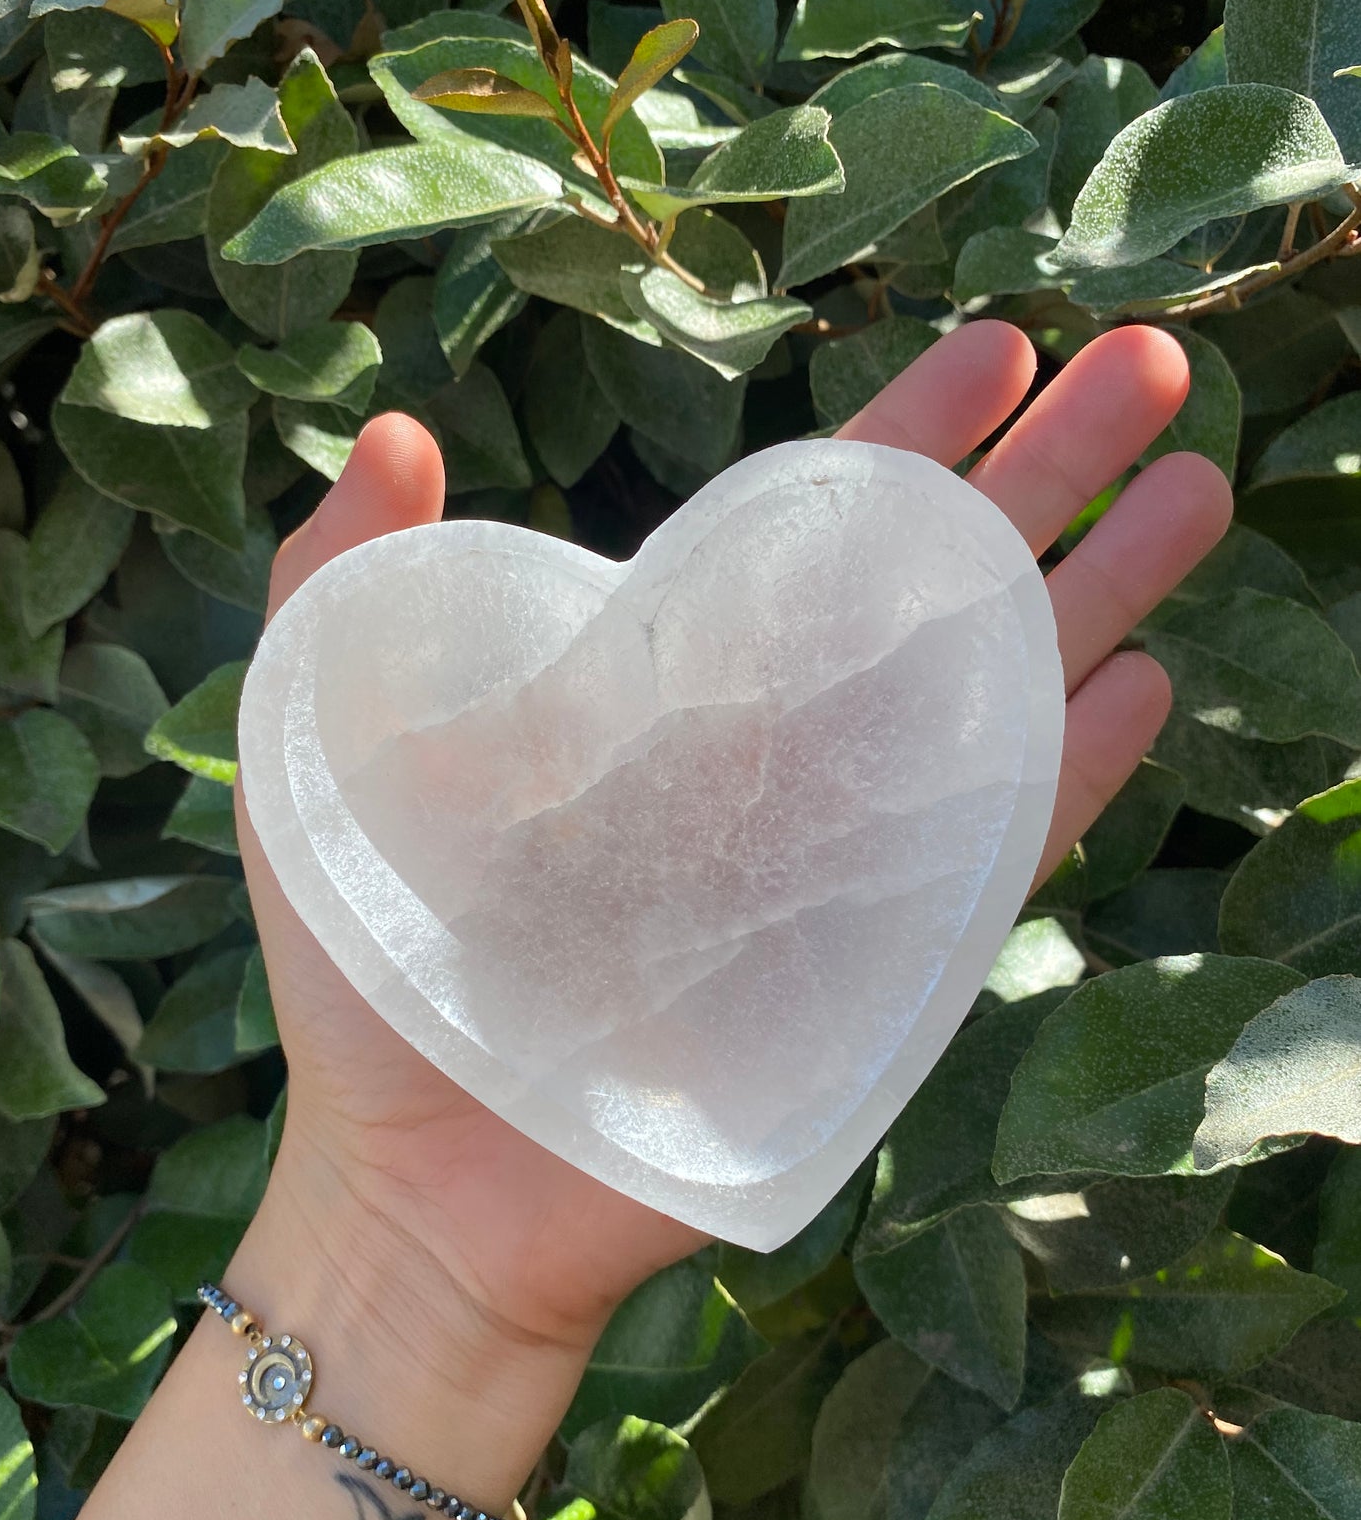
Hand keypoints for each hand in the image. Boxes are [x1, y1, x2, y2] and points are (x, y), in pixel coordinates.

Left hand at [238, 320, 1230, 1382]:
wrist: (419, 1179)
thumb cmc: (370, 967)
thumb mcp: (324, 746)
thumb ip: (349, 587)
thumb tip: (393, 430)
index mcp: (668, 682)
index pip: (811, 529)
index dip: (909, 434)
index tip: (1000, 340)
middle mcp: (774, 753)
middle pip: (938, 586)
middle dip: (1050, 471)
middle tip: (1151, 362)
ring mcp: (837, 859)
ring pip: (996, 698)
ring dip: (1103, 592)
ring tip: (1197, 486)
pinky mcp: (869, 972)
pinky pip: (992, 856)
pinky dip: (1072, 773)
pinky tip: (1144, 681)